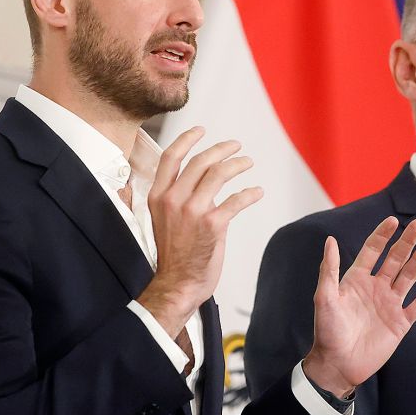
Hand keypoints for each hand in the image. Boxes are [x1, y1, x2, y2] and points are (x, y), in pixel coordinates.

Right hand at [136, 126, 262, 334]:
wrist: (177, 284)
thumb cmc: (174, 254)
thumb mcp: (166, 219)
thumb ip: (182, 197)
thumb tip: (206, 182)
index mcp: (158, 196)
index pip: (171, 157)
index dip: (188, 139)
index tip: (201, 130)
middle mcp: (173, 199)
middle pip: (200, 161)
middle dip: (222, 149)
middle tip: (237, 146)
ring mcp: (192, 211)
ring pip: (219, 174)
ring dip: (238, 165)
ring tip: (248, 163)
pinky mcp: (212, 224)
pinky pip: (236, 200)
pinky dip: (250, 193)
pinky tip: (257, 192)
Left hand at [303, 217, 415, 395]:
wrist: (338, 364)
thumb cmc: (327, 332)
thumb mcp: (324, 297)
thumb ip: (329, 269)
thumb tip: (330, 240)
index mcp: (357, 280)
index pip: (373, 251)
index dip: (383, 235)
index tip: (393, 221)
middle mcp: (376, 288)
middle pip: (395, 259)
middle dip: (407, 242)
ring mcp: (389, 304)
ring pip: (409, 277)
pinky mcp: (400, 323)